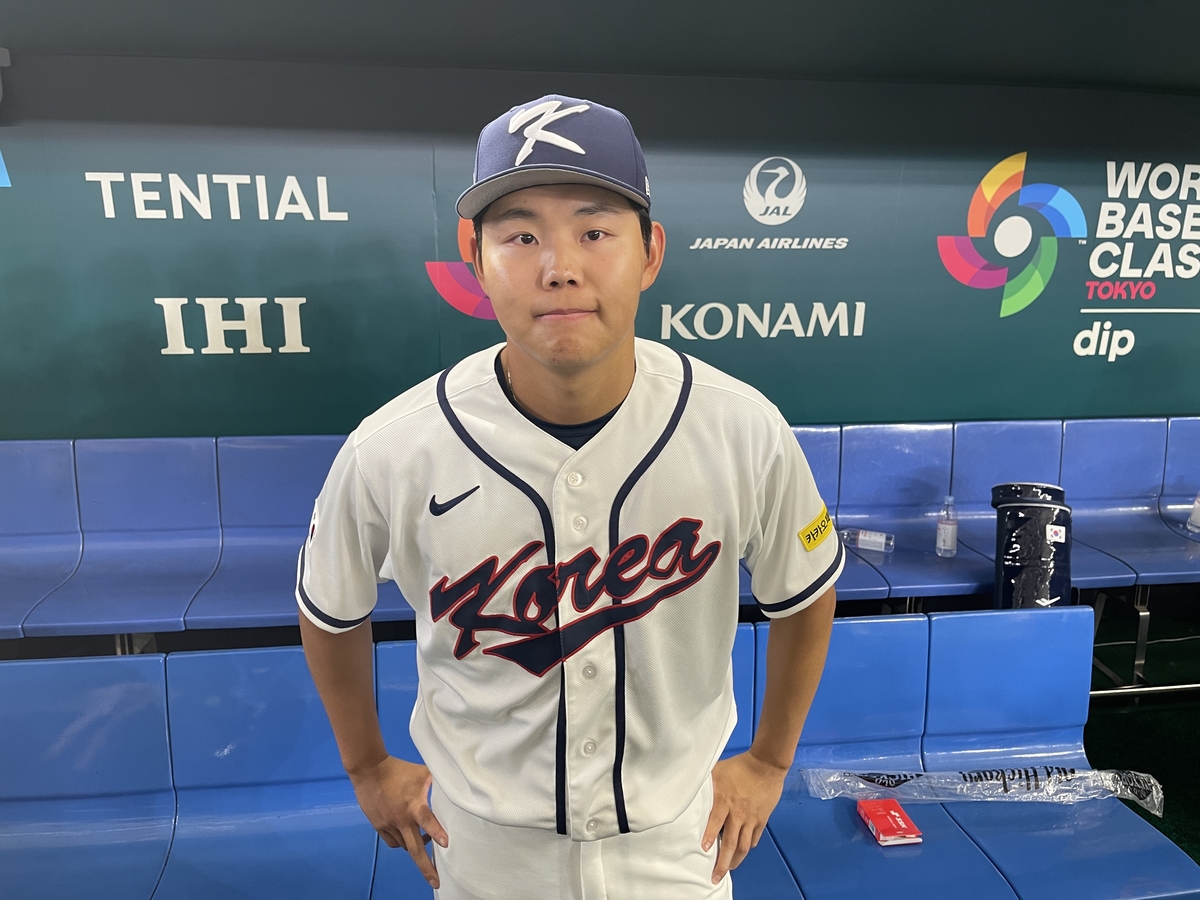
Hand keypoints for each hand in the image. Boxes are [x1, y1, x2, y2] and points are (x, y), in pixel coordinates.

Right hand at [348, 756, 447, 887]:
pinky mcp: (379, 826)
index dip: (436, 831)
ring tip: (425, 844)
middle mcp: (401, 819)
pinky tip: (407, 836)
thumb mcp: (422, 772)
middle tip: (436, 881)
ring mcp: (389, 824)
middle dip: (426, 867)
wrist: (369, 769)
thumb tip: (454, 784)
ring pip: (404, 846)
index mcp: (413, 805)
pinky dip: (401, 843)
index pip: (427, 820)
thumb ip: (436, 783)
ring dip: (415, 848)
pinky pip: (392, 841)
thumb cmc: (399, 770)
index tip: (446, 843)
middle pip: (415, 848)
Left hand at [703, 751, 787, 883]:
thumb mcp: (717, 770)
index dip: (711, 836)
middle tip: (716, 876)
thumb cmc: (739, 766)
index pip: (716, 822)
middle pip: (731, 843)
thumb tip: (689, 787)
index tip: (704, 849)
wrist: (766, 764)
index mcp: (725, 800)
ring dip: (736, 860)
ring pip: (744, 845)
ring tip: (729, 869)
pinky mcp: (762, 818)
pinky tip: (743, 851)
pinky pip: (755, 837)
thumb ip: (706, 783)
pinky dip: (749, 846)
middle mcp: (738, 813)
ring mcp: (751, 818)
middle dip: (723, 862)